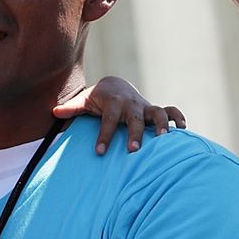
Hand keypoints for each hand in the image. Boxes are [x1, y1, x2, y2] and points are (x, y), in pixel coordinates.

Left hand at [54, 76, 186, 154]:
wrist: (115, 86)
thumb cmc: (97, 99)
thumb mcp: (84, 102)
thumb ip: (71, 108)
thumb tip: (54, 111)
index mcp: (114, 103)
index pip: (109, 120)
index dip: (104, 136)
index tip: (100, 152)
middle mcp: (132, 104)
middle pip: (135, 118)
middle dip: (136, 133)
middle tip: (133, 150)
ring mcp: (145, 106)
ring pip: (158, 112)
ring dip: (163, 124)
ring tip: (164, 139)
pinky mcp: (154, 110)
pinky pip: (171, 110)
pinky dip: (178, 117)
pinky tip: (183, 129)